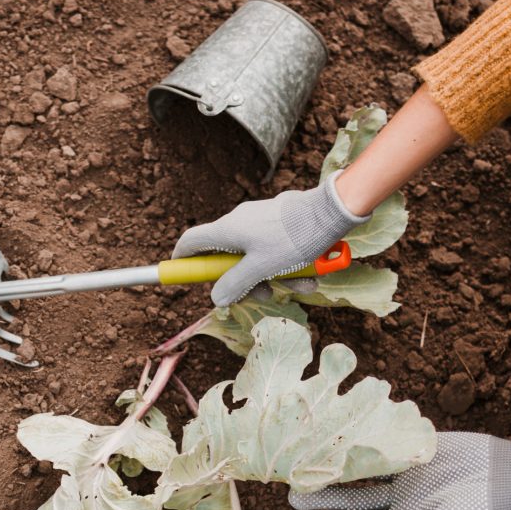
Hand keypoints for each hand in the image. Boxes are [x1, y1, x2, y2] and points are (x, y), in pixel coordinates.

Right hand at [172, 169, 368, 306]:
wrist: (330, 211)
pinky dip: (289, 265)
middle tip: (262, 294)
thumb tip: (217, 298)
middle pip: (228, 258)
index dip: (182, 259)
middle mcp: (239, 222)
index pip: (191, 242)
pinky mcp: (280, 221)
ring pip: (257, 257)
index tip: (180, 273)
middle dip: (245, 281)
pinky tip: (310, 275)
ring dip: (275, 277)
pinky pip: (276, 249)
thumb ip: (235, 285)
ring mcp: (260, 221)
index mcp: (227, 230)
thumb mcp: (261, 268)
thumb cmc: (292, 238)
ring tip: (299, 285)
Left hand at [288, 432, 510, 509]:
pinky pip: (378, 446)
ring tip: (302, 469)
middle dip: (323, 498)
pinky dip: (357, 445)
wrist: (509, 473)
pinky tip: (333, 440)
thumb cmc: (481, 508)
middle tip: (289, 494)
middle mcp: (398, 498)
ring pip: (360, 473)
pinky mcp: (410, 449)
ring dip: (334, 472)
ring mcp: (402, 472)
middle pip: (351, 500)